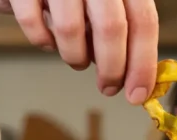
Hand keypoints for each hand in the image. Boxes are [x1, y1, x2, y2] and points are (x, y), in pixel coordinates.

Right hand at [0, 0, 158, 104]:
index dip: (143, 63)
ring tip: (77, 59)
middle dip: (112, 69)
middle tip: (109, 87)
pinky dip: (42, 41)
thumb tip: (132, 75)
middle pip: (111, 28)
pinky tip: (48, 41)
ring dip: (76, 56)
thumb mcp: (103, 2)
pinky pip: (33, 22)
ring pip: (71, 29)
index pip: (143, 21)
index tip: (138, 94)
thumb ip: (119, 30)